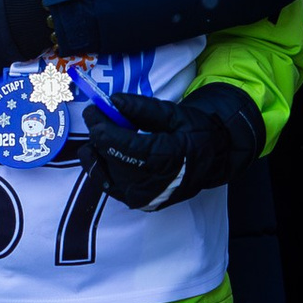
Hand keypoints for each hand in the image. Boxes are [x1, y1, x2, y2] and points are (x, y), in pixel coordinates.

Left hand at [80, 83, 263, 211]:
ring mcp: (143, 197)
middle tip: (97, 115)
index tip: (92, 109)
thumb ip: (143, 109)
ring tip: (104, 132)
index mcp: (167, 159)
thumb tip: (113, 101)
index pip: (123, 146)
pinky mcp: (136, 202)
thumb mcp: (175, 115)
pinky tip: (97, 151)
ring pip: (104, 171)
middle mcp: (153, 184)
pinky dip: (98, 165)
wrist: (210, 162)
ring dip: (97, 149)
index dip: (102, 127)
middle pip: (110, 158)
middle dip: (98, 134)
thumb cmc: (194, 135)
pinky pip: (105, 184)